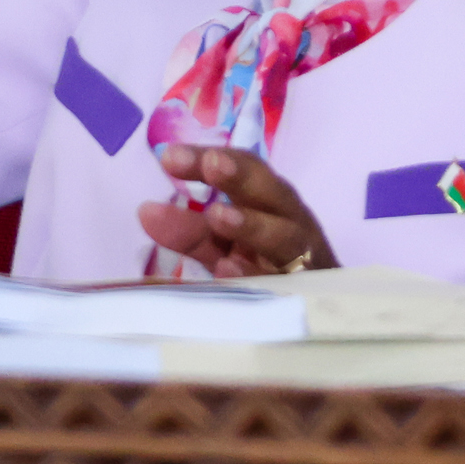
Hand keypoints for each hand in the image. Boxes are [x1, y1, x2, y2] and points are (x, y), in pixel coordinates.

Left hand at [139, 145, 337, 277]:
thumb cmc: (264, 266)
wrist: (320, 307)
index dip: (210, 159)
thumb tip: (145, 210)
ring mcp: (305, 258)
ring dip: (252, 225)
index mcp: (270, 200)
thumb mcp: (224, 246)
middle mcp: (290, 221)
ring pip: (284, 237)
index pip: (244, 168)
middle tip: (210, 164)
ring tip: (219, 216)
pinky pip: (285, 284)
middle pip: (270, 192)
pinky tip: (231, 269)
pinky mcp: (309, 292)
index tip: (169, 157)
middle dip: (240, 177)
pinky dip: (257, 275)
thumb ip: (189, 230)